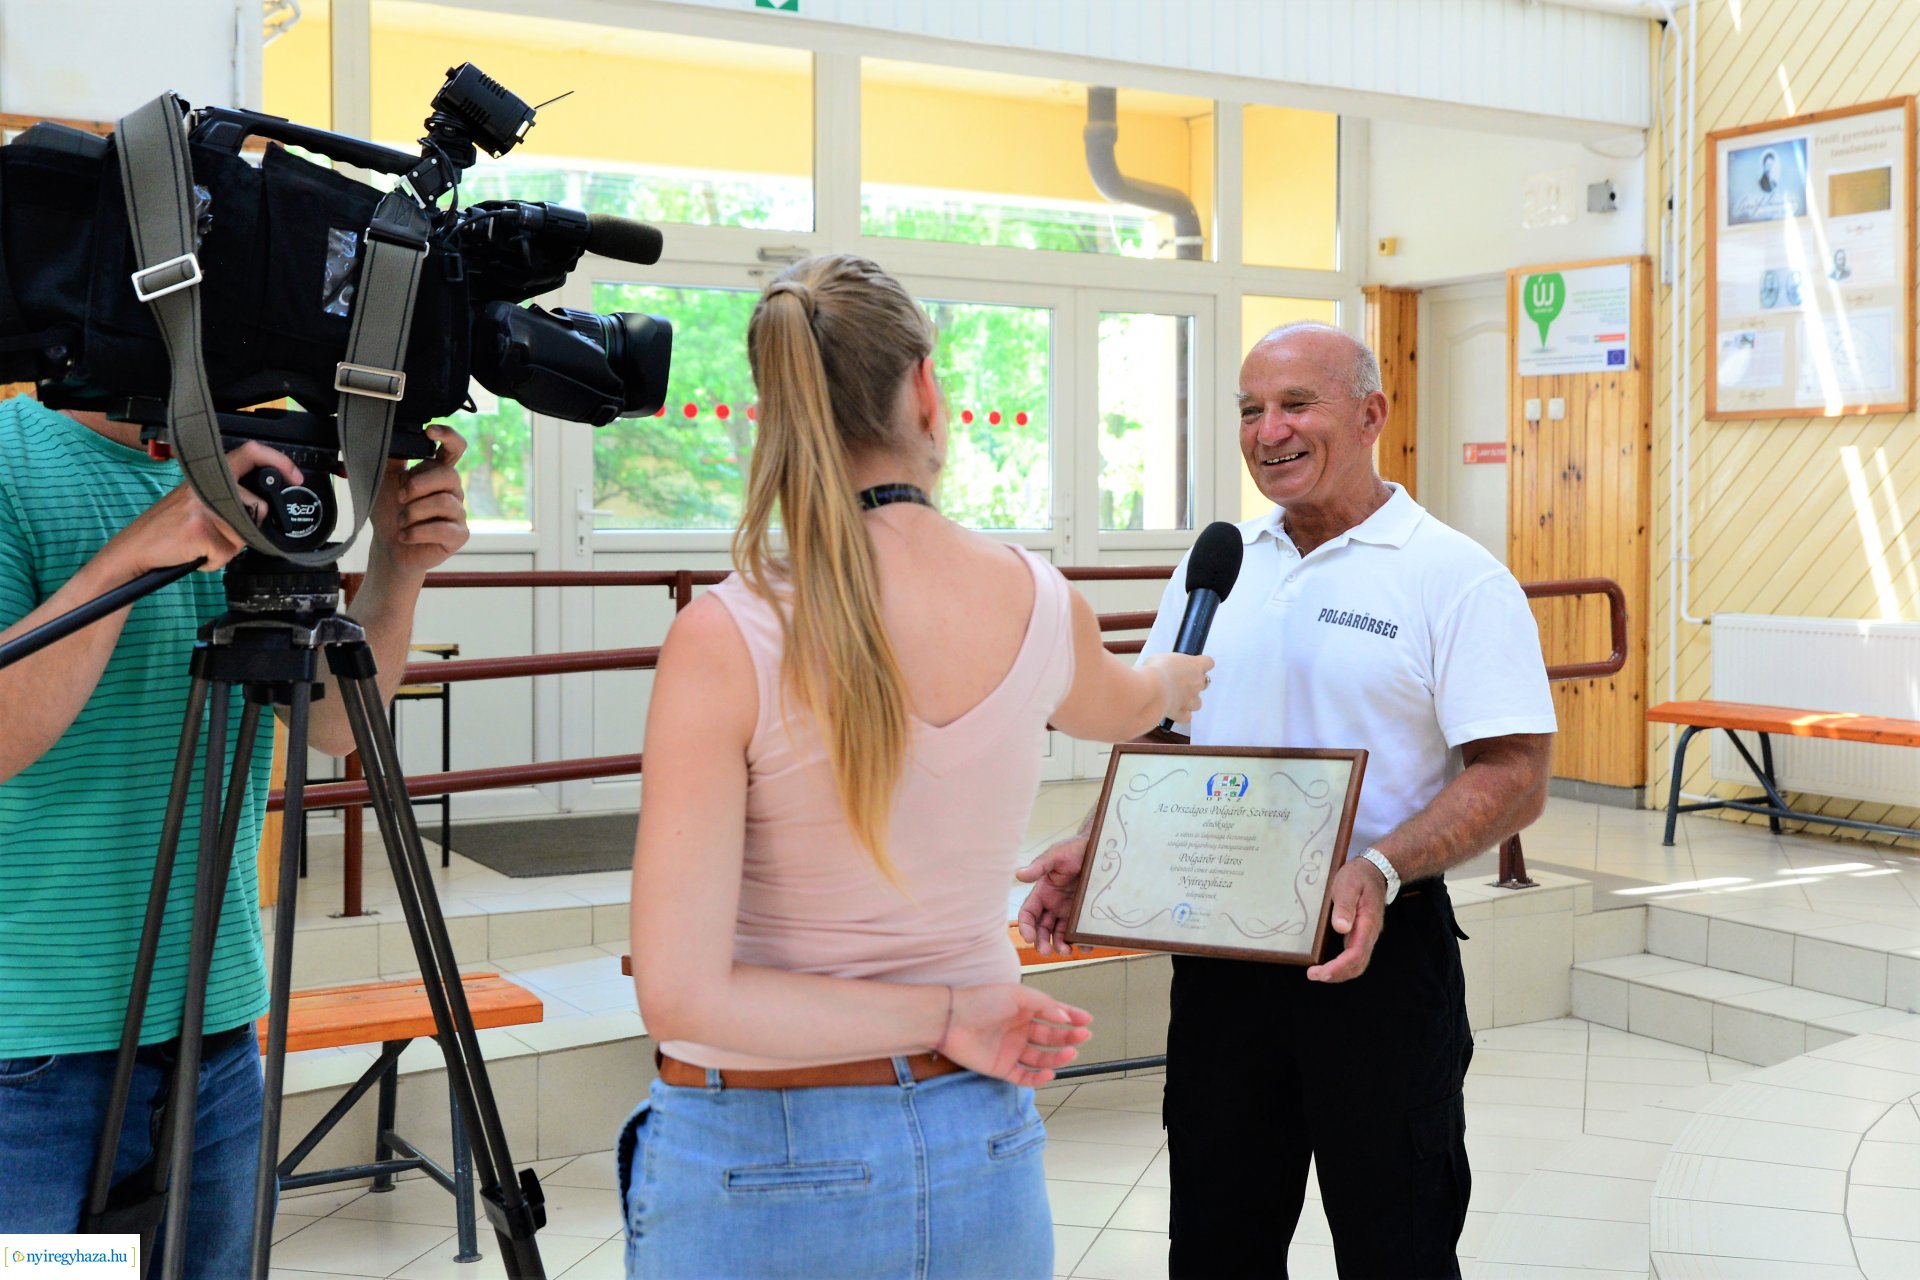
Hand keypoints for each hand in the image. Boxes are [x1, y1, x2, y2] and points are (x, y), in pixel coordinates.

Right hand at [104, 441, 301, 574]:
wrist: (135, 548)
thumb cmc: (168, 529)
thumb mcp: (198, 502)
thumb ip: (228, 497)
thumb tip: (263, 507)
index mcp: (207, 476)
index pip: (249, 453)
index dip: (278, 460)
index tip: (294, 476)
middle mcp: (205, 486)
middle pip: (256, 507)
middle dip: (246, 529)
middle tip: (219, 534)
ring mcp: (202, 507)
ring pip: (243, 535)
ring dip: (227, 548)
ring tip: (201, 543)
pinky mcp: (200, 531)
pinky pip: (226, 554)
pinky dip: (213, 561)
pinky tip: (195, 553)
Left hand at [369, 424, 469, 580]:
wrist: (389, 547)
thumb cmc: (390, 512)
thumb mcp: (385, 480)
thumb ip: (392, 457)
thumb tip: (388, 431)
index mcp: (437, 472)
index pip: (454, 448)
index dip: (448, 436)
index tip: (430, 431)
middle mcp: (452, 490)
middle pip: (449, 475)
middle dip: (419, 485)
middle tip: (400, 497)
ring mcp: (458, 513)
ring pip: (444, 502)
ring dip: (414, 512)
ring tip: (401, 521)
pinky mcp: (458, 535)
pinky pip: (443, 529)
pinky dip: (418, 532)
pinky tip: (405, 535)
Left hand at [941, 983, 1092, 1086]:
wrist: (951, 1019)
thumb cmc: (982, 1001)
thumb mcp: (1019, 996)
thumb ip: (1045, 1006)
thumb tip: (1067, 1018)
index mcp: (1023, 1009)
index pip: (1053, 1014)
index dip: (1071, 1017)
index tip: (1088, 1021)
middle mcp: (1019, 1029)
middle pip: (1050, 1037)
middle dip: (1068, 1037)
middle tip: (1083, 1036)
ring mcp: (1011, 1049)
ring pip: (1041, 1057)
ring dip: (1058, 1056)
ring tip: (1071, 1053)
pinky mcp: (1001, 1067)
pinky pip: (1024, 1076)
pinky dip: (1038, 1077)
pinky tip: (1050, 1072)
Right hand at [1016, 834, 1087, 956]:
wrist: (1100, 847)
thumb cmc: (1074, 849)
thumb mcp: (1056, 855)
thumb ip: (1039, 866)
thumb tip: (1018, 874)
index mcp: (1042, 892)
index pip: (1028, 914)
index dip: (1026, 927)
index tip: (1029, 938)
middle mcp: (1053, 904)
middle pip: (1042, 929)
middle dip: (1041, 942)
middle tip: (1046, 952)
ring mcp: (1069, 910)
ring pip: (1059, 934)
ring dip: (1059, 945)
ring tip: (1066, 952)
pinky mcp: (1084, 914)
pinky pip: (1080, 931)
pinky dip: (1081, 941)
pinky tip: (1084, 946)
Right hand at [1142, 652, 1212, 722]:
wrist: (1152, 689)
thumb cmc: (1156, 671)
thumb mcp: (1159, 659)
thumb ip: (1167, 664)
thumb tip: (1162, 667)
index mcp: (1194, 665)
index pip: (1208, 662)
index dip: (1202, 664)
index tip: (1195, 665)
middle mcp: (1197, 682)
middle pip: (1204, 683)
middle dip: (1193, 684)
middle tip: (1179, 682)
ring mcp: (1191, 699)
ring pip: (1197, 703)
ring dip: (1189, 702)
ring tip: (1175, 699)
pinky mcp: (1183, 713)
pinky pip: (1186, 717)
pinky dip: (1181, 716)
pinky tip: (1172, 712)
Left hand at [1305, 856, 1387, 982]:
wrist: (1375, 870)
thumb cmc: (1358, 876)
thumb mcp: (1348, 884)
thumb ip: (1344, 905)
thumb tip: (1341, 928)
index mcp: (1367, 923)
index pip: (1356, 954)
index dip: (1338, 967)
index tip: (1320, 973)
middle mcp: (1369, 934)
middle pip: (1358, 965)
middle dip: (1337, 975)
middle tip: (1313, 975)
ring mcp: (1366, 935)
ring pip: (1357, 963)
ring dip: (1340, 973)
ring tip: (1318, 974)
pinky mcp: (1361, 934)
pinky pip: (1354, 956)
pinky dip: (1342, 966)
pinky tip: (1328, 965)